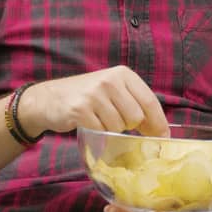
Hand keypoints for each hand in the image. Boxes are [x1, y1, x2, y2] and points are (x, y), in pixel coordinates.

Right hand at [19, 66, 169, 137]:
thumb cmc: (87, 97)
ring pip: (119, 126)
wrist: (48, 98)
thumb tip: (160, 131)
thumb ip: (135, 103)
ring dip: (110, 129)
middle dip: (128, 125)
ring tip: (98, 118)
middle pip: (136, 117)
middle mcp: (110, 81)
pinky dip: (97, 132)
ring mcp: (94, 94)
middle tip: (114, 121)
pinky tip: (88, 122)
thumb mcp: (113, 90)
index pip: (149, 101)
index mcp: (123, 74)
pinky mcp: (80, 110)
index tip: (163, 137)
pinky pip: (101, 131)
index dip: (158, 122)